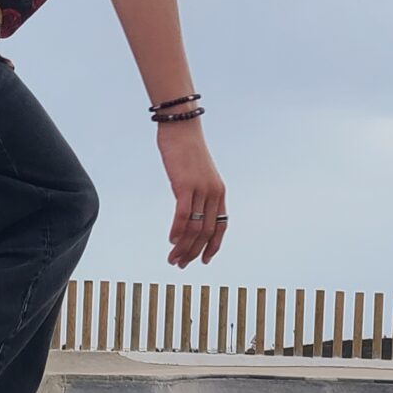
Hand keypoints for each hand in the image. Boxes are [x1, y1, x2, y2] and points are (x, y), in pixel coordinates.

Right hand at [157, 121, 227, 267]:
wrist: (181, 127)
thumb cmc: (186, 149)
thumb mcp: (195, 174)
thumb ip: (195, 192)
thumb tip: (187, 208)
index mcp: (219, 192)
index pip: (221, 226)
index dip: (213, 246)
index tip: (204, 261)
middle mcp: (213, 193)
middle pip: (206, 232)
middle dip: (193, 252)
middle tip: (180, 264)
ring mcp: (201, 189)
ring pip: (194, 227)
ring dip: (183, 247)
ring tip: (173, 259)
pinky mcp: (185, 184)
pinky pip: (183, 214)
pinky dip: (177, 230)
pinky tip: (171, 240)